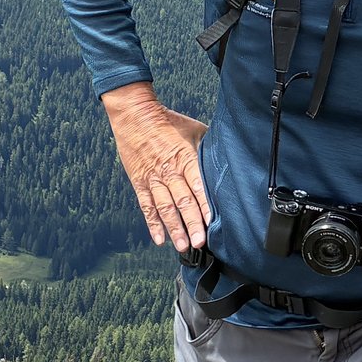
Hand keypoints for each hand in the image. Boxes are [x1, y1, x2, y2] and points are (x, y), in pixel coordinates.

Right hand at [102, 81, 210, 251]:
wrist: (135, 115)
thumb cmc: (168, 121)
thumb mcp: (194, 130)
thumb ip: (208, 148)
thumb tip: (226, 160)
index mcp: (185, 158)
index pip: (197, 185)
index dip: (205, 204)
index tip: (213, 221)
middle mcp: (169, 171)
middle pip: (182, 201)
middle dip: (192, 223)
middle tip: (200, 242)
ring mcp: (153, 178)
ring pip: (165, 207)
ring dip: (174, 228)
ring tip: (182, 246)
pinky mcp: (139, 182)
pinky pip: (146, 206)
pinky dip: (152, 223)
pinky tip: (159, 239)